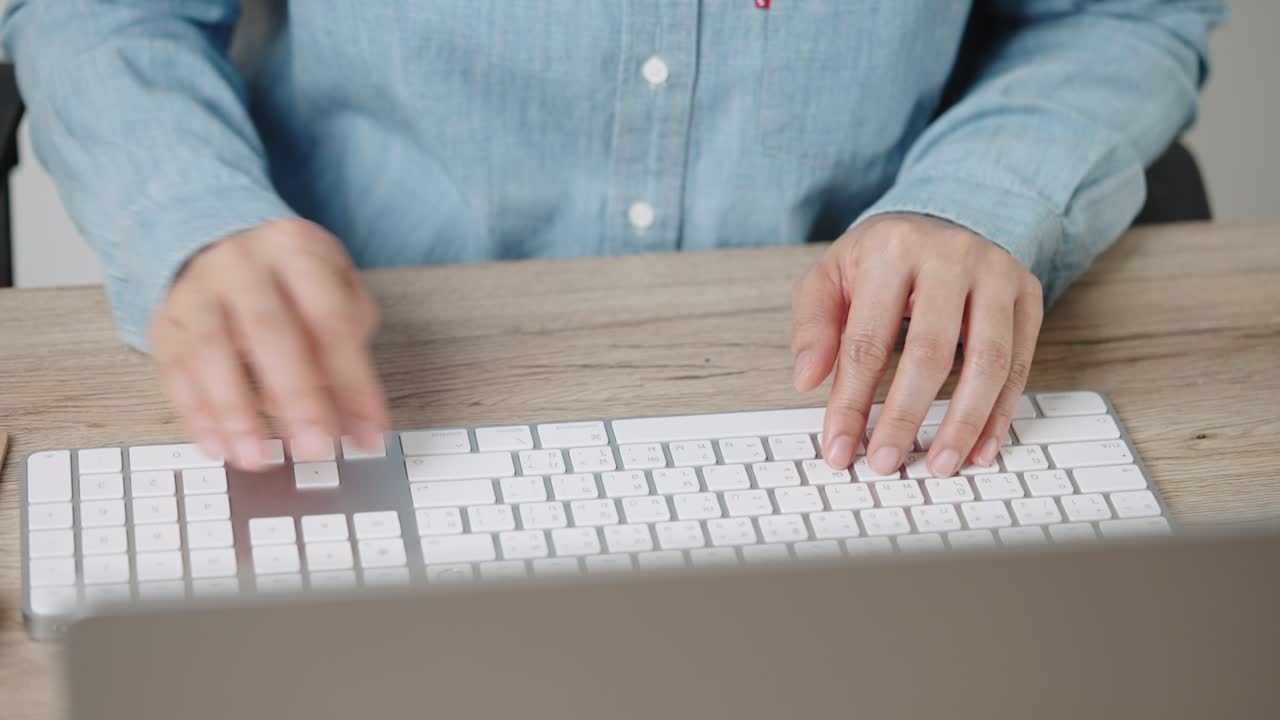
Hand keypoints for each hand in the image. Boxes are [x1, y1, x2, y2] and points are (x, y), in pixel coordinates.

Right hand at [149, 218, 387, 469]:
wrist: (217, 243)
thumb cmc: (290, 280)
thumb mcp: (335, 290)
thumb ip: (349, 350)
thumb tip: (357, 422)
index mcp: (296, 249)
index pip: (330, 318)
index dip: (352, 380)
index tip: (368, 432)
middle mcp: (242, 264)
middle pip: (269, 331)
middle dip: (296, 398)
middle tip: (316, 449)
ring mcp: (197, 292)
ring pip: (210, 351)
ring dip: (236, 413)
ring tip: (259, 458)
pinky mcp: (166, 324)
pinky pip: (175, 372)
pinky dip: (196, 415)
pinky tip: (218, 447)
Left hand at [791, 213, 1042, 476]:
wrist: (943, 217)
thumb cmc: (882, 257)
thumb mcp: (832, 275)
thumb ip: (813, 325)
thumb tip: (806, 380)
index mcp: (892, 249)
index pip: (868, 341)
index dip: (852, 402)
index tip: (839, 447)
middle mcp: (951, 257)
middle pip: (930, 353)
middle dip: (906, 417)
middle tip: (887, 462)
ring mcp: (997, 275)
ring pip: (988, 362)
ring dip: (964, 423)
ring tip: (941, 465)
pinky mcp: (1028, 295)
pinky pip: (1019, 364)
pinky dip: (1001, 413)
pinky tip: (980, 448)